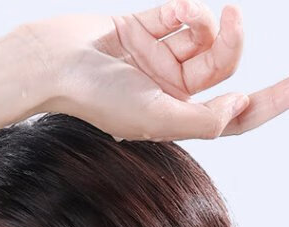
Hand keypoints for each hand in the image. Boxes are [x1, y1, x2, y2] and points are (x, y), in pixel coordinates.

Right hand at [17, 0, 288, 140]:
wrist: (53, 65)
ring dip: (203, 25)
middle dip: (230, 45)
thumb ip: (205, 121)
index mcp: (171, 117)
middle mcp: (166, 90)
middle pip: (219, 70)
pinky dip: (180, 10)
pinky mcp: (143, 30)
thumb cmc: (96, 98)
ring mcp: (155, 59)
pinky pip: (177, 16)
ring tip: (189, 17)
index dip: (266, 104)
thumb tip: (240, 105)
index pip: (230, 117)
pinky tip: (170, 11)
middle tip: (232, 21)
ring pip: (201, 40)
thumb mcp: (157, 119)